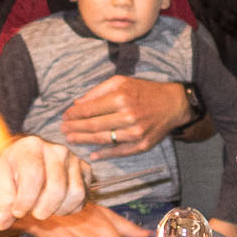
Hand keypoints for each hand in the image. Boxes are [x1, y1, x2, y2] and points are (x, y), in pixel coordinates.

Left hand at [0, 135, 88, 227]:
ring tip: (44, 208)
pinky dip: (70, 208)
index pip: (34, 176)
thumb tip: (2, 223)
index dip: (26, 200)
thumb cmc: (9, 170)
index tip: (17, 213)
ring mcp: (73, 159)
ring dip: (58, 210)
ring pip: (76, 193)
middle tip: (32, 213)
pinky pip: (83, 197)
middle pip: (57, 189)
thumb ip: (1, 199)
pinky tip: (55, 205)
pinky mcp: (84, 170)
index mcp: (31, 146)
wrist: (22, 160)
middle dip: (43, 209)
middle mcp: (56, 150)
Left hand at [61, 76, 189, 155]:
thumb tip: (77, 104)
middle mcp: (128, 116)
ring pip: (103, 139)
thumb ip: (98, 91)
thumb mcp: (121, 81)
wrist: (173, 104)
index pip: (90, 109)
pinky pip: (119, 152)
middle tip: (63, 129)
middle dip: (75, 128)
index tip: (65, 116)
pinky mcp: (142, 145)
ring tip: (71, 139)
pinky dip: (104, 154)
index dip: (74, 114)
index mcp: (121, 98)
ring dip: (84, 140)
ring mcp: (135, 133)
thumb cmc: (144, 90)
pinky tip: (92, 154)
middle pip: (94, 126)